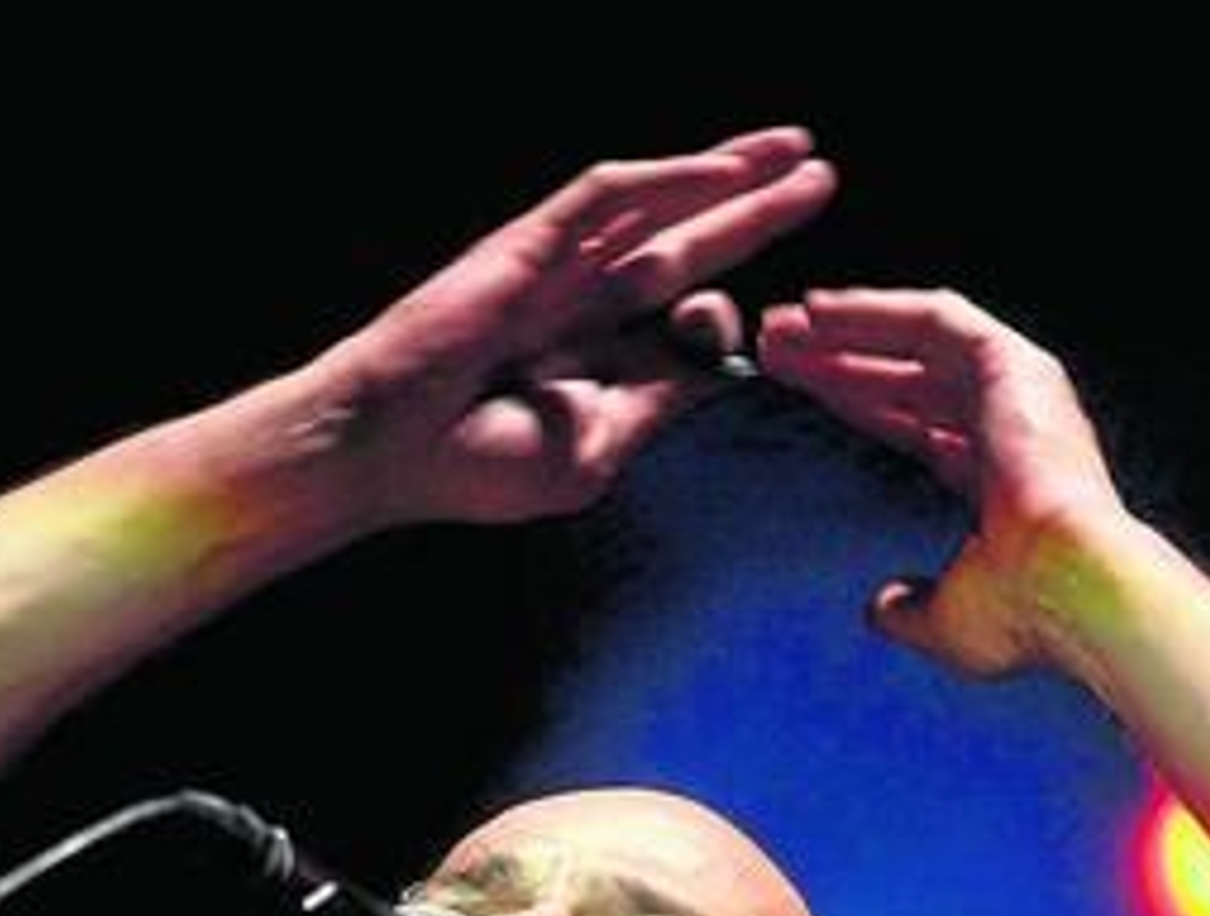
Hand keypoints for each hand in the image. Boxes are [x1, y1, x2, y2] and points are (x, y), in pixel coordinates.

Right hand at [324, 126, 835, 529]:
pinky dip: (667, 181)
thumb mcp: (596, 450)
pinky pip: (608, 198)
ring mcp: (556, 272)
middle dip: (753, 217)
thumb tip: (720, 355)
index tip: (762, 329)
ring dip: (726, 177)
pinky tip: (722, 169)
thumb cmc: (477, 467)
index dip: (728, 319)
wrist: (390, 450)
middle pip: (684, 251)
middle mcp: (582, 313)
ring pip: (656, 210)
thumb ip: (659, 403)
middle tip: (820, 182)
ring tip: (794, 154)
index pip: (682, 329)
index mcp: (594, 371)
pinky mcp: (529, 243)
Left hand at [758, 289, 1131, 677]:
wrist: (1068, 592)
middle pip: (902, 378)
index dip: (849, 403)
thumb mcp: (944, 620)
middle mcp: (1008, 426)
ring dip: (844, 329)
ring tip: (779, 327)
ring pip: (913, 342)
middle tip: (770, 349)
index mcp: (995, 479)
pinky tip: (820, 310)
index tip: (794, 391)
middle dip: (833, 360)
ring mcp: (1015, 392)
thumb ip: (907, 611)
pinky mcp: (1015, 366)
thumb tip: (880, 610)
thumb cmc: (1023, 613)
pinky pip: (935, 320)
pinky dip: (876, 310)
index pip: (908, 423)